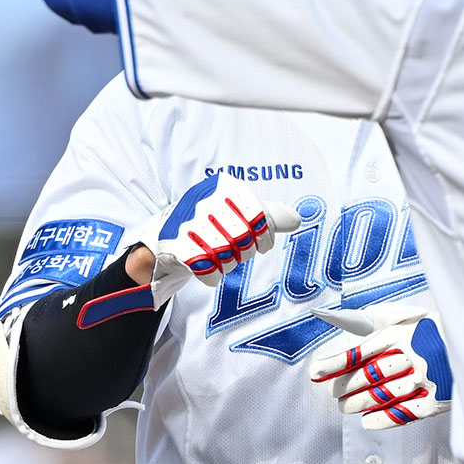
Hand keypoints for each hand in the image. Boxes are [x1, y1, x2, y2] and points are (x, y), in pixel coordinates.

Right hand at [137, 172, 300, 301]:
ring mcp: (187, 221)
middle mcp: (204, 199)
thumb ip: (269, 214)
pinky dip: (212, 276)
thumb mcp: (239, 210)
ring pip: (225, 254)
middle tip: (240, 252)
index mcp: (224, 186)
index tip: (262, 244)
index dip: (265, 235)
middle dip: (246, 251)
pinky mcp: (174, 244)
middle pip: (242, 237)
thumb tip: (296, 219)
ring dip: (228, 263)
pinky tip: (210, 271)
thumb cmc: (212, 221)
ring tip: (223, 258)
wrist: (167, 232)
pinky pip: (206, 268)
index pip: (257, 214)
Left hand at [308, 302, 452, 429]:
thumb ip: (380, 321)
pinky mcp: (436, 399)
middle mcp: (412, 355)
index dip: (335, 363)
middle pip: (368, 376)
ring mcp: (425, 378)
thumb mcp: (410, 317)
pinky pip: (404, 413)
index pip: (360, 351)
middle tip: (333, 393)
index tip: (316, 371)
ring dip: (358, 403)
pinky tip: (368, 420)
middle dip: (344, 387)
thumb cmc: (436, 330)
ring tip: (345, 407)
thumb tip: (345, 326)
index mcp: (402, 333)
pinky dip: (383, 418)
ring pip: (382, 395)